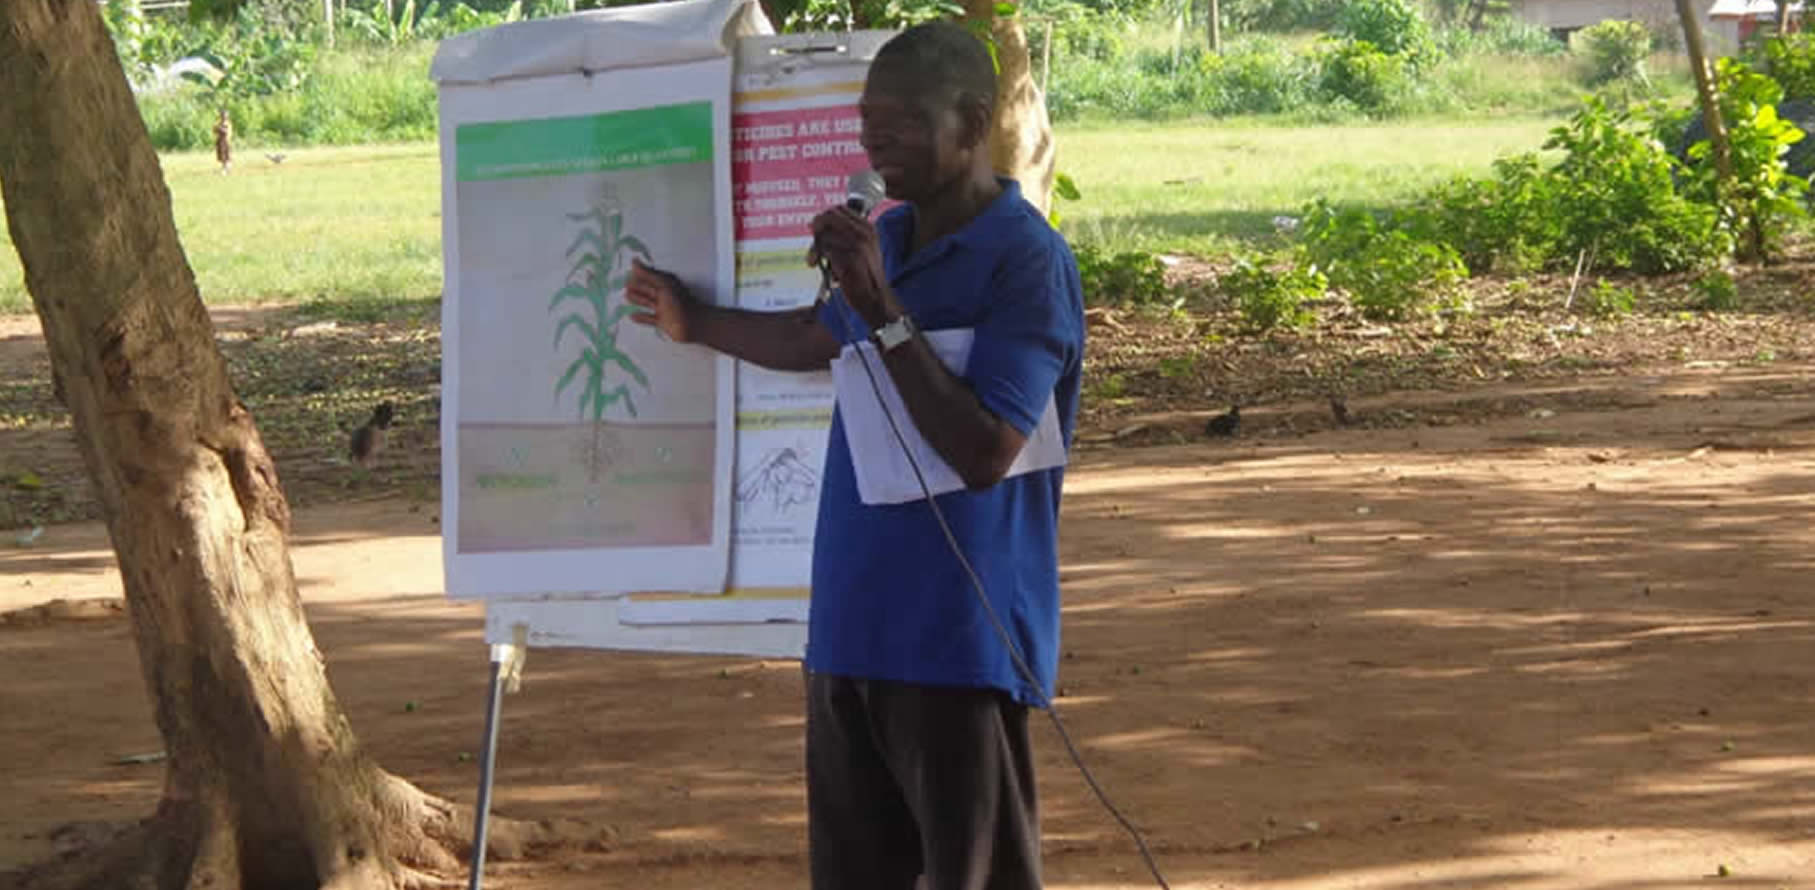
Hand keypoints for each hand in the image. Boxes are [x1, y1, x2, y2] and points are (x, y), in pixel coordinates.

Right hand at [626, 259, 695, 342]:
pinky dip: (641, 317)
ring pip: (647, 302)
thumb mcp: (662, 285)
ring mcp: (664, 309)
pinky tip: (631, 316)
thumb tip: (634, 261)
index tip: (628, 272)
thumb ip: (648, 274)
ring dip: (637, 299)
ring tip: (626, 296)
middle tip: (625, 284)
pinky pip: (649, 318)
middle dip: (637, 286)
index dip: (640, 275)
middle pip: (648, 289)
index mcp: (666, 284)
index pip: (650, 277)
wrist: (692, 325)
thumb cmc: (679, 303)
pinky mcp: (663, 322)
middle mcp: (665, 295)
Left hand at [809, 206, 896, 326]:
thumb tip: (814, 223)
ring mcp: (858, 245)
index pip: (839, 209)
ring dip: (815, 250)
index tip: (817, 231)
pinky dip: (820, 261)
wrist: (875, 299)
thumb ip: (844, 235)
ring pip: (823, 236)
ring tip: (815, 261)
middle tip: (813, 244)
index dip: (824, 218)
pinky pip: (824, 251)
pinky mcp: (850, 258)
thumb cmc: (863, 277)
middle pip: (828, 217)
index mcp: (868, 228)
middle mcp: (864, 233)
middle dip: (816, 230)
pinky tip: (827, 271)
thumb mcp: (861, 249)